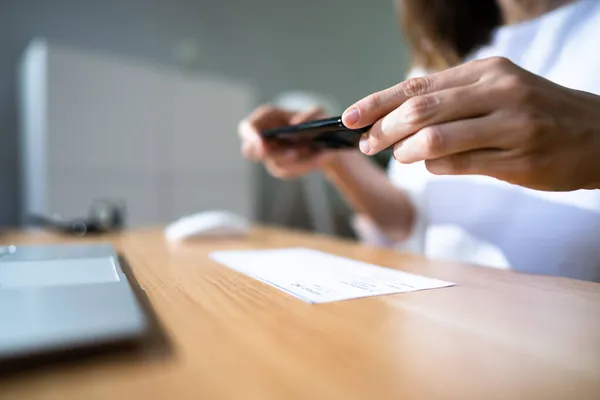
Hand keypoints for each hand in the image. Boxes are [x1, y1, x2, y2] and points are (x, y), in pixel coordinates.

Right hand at [238, 105, 334, 178]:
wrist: (325, 141)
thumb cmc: (315, 121)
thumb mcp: (319, 113)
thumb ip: (310, 114)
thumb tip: (296, 124)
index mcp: (266, 119)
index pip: (247, 127)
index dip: (250, 134)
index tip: (261, 142)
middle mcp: (263, 139)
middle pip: (251, 152)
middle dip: (266, 154)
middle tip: (291, 153)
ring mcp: (271, 156)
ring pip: (275, 164)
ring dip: (294, 162)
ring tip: (315, 155)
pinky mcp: (282, 168)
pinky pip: (288, 172)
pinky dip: (304, 166)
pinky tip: (319, 160)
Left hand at [342, 57, 599, 190]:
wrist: (599, 135)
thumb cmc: (537, 112)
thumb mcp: (497, 91)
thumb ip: (450, 102)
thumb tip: (397, 122)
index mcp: (487, 72)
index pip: (417, 86)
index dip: (377, 102)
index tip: (349, 117)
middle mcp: (499, 92)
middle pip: (420, 110)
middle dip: (383, 129)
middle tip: (367, 144)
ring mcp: (511, 126)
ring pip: (436, 139)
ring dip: (406, 151)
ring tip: (399, 156)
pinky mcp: (519, 159)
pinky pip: (460, 165)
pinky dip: (435, 168)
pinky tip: (430, 167)